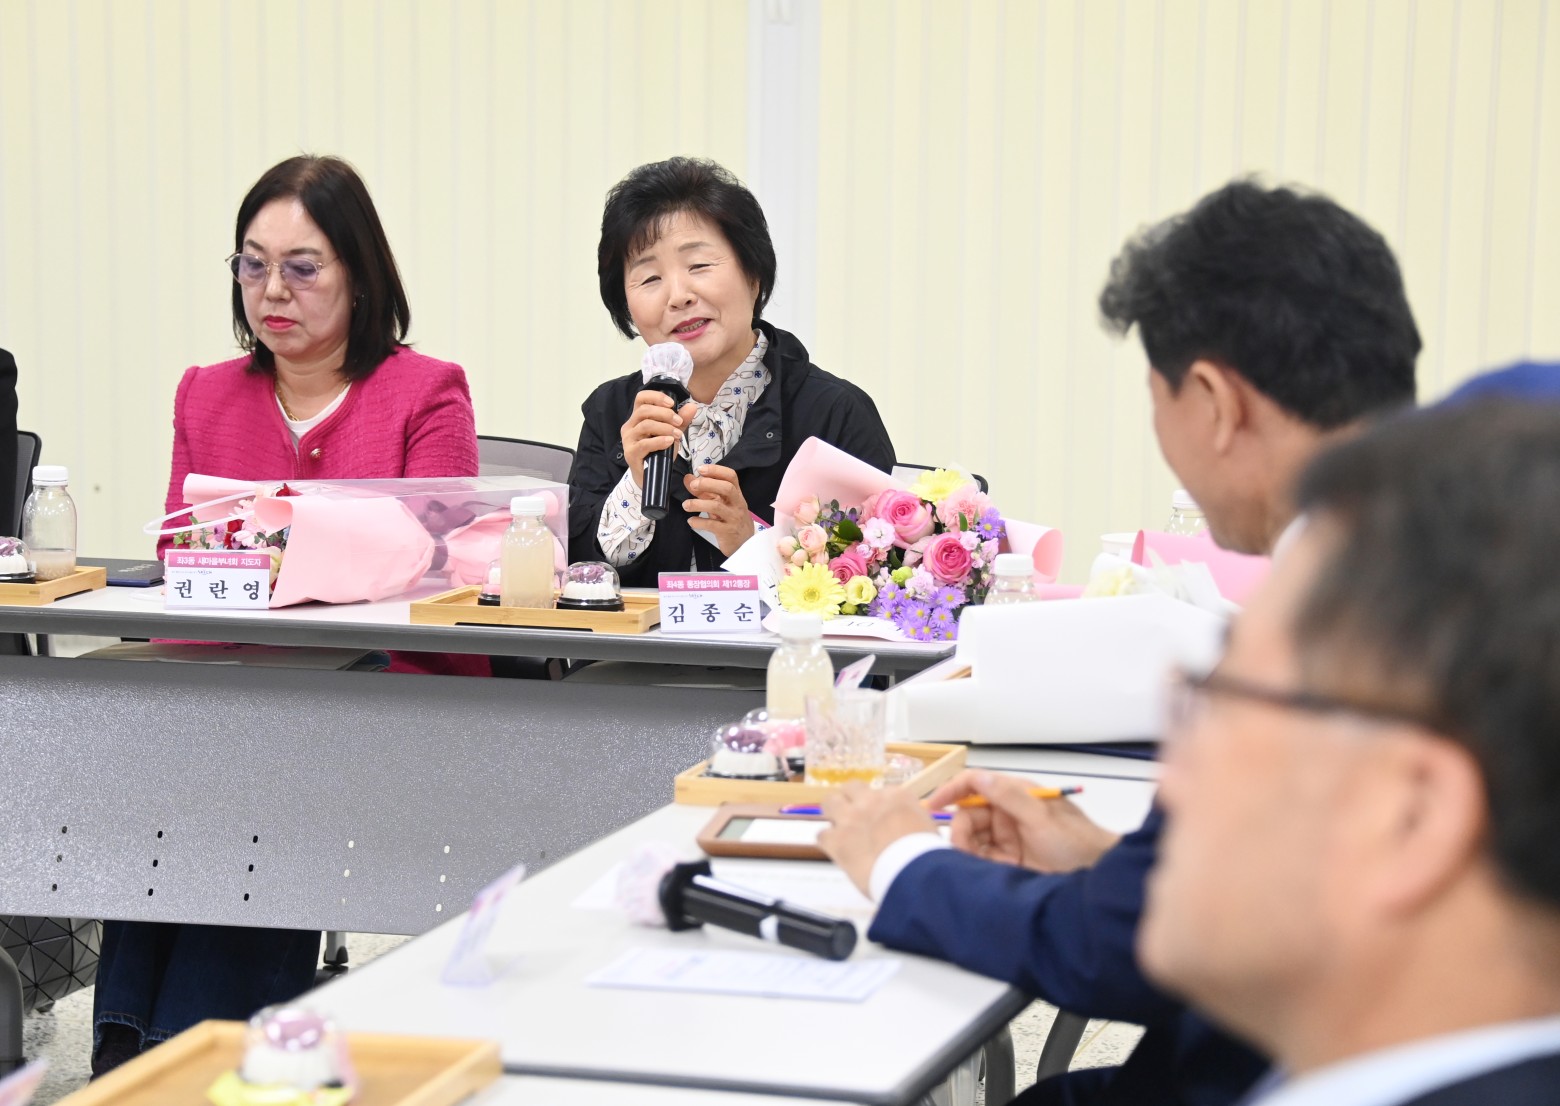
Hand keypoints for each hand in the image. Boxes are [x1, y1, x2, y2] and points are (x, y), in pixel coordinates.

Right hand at [620, 389, 686, 485]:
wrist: (650, 476)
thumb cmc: (658, 453)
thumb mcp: (672, 433)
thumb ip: (681, 420)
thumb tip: (692, 406)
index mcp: (637, 417)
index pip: (641, 398)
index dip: (656, 397)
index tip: (672, 403)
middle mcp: (630, 426)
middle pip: (644, 410)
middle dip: (665, 414)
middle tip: (679, 422)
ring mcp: (629, 439)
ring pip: (645, 425)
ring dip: (665, 428)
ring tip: (678, 434)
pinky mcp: (631, 453)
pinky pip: (645, 443)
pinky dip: (659, 441)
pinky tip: (670, 441)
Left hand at [683, 462, 755, 556]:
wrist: (745, 543)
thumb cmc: (731, 520)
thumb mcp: (720, 503)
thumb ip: (704, 491)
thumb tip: (688, 478)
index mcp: (736, 494)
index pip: (731, 476)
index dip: (716, 470)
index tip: (700, 469)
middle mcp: (737, 504)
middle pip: (726, 488)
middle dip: (708, 484)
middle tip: (693, 486)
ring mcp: (733, 518)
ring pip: (717, 507)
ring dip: (698, 504)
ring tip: (686, 505)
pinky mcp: (727, 532)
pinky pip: (712, 525)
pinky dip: (698, 522)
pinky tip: (691, 521)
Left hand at [817, 783, 937, 897]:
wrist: (912, 871)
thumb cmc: (926, 853)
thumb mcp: (927, 827)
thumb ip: (912, 819)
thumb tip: (905, 825)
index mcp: (896, 796)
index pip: (882, 792)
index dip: (879, 806)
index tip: (882, 818)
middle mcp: (870, 801)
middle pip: (851, 787)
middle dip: (851, 799)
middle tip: (854, 815)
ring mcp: (850, 819)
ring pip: (829, 802)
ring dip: (833, 813)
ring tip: (838, 827)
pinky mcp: (837, 840)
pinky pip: (822, 835)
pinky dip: (827, 842)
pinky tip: (835, 849)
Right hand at [924, 771, 1118, 872]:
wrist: (1097, 877)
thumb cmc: (1076, 842)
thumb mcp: (1042, 818)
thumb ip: (1010, 797)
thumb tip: (979, 777)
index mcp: (1015, 794)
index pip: (975, 783)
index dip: (952, 790)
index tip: (934, 804)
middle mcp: (1007, 813)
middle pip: (969, 814)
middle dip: (960, 830)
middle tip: (960, 850)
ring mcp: (1007, 838)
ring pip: (971, 838)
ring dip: (966, 849)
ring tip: (971, 864)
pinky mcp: (1007, 862)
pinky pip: (980, 859)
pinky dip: (972, 864)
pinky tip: (974, 871)